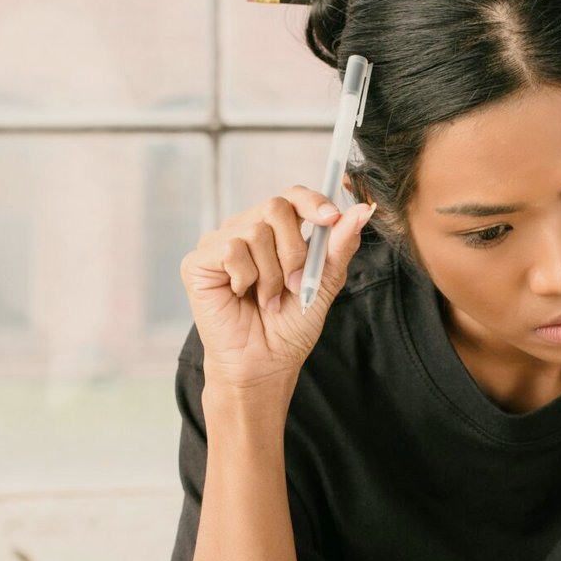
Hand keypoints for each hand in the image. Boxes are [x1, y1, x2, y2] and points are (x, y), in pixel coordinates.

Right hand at [181, 186, 374, 392]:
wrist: (265, 364)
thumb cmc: (290, 327)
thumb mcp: (324, 282)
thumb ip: (340, 245)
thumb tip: (362, 211)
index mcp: (275, 231)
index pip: (292, 196)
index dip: (312, 201)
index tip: (331, 218)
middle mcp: (244, 229)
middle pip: (276, 207)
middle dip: (294, 251)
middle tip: (294, 285)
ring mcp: (219, 242)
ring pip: (256, 231)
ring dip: (271, 274)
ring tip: (267, 299)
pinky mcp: (198, 261)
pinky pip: (232, 250)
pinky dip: (247, 279)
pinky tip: (242, 297)